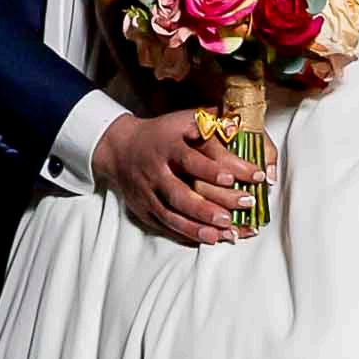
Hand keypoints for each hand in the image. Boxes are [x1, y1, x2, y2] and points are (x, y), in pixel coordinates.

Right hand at [95, 107, 261, 249]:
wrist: (120, 149)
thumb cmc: (161, 134)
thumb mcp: (182, 119)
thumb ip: (210, 121)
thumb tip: (238, 126)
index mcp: (166, 148)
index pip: (189, 160)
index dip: (209, 170)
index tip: (232, 178)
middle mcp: (155, 173)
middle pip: (179, 194)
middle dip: (208, 206)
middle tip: (238, 210)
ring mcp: (147, 194)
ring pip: (172, 215)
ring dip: (199, 226)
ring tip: (226, 232)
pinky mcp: (144, 210)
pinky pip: (166, 226)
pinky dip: (187, 234)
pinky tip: (210, 238)